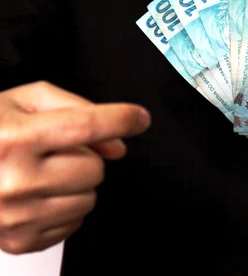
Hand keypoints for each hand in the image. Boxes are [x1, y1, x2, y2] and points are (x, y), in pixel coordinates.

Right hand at [0, 81, 150, 253]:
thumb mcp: (25, 101)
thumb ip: (78, 109)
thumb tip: (117, 143)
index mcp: (15, 138)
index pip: (86, 125)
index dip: (122, 119)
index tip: (138, 118)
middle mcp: (14, 179)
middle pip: (95, 168)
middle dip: (86, 157)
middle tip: (56, 152)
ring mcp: (17, 215)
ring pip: (90, 198)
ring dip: (77, 183)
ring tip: (44, 172)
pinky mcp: (20, 239)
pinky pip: (75, 223)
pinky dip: (65, 207)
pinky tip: (39, 194)